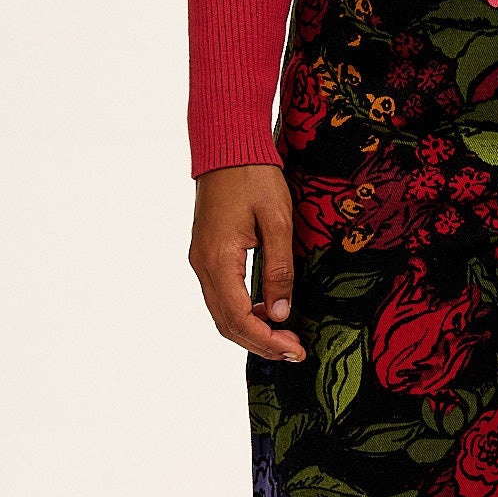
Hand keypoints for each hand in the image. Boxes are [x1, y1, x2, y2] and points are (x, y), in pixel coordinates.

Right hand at [189, 164, 304, 360]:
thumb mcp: (278, 222)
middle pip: (227, 323)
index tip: (296, 349)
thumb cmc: (254, 176)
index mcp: (219, 259)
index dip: (268, 340)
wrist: (228, 145)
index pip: (240, 318)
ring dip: (252, 330)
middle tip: (295, 351)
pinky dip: (244, 312)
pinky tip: (270, 311)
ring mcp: (202, 260)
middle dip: (261, 343)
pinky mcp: (207, 254)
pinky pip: (222, 295)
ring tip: (285, 338)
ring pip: (222, 313)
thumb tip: (282, 313)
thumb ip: (280, 270)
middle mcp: (203, 264)